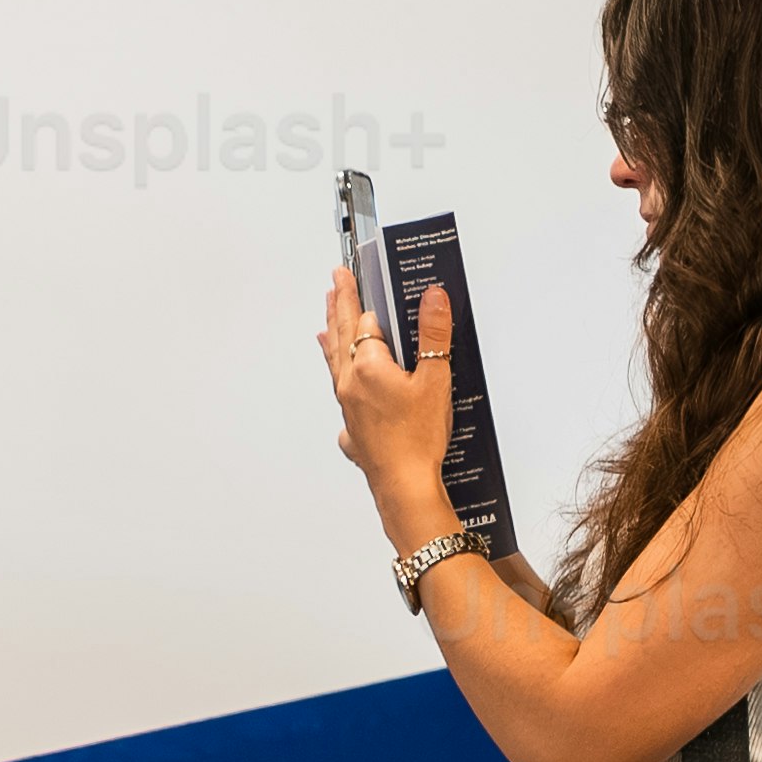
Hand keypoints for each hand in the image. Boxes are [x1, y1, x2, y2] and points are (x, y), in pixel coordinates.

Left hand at [316, 267, 464, 517]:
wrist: (404, 487)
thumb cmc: (417, 440)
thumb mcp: (435, 380)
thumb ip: (434, 334)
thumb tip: (432, 297)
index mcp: (367, 367)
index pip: (366, 321)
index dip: (368, 298)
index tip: (357, 274)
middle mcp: (349, 383)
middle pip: (342, 334)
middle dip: (340, 304)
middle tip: (335, 281)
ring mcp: (347, 406)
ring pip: (335, 362)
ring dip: (333, 335)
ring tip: (326, 318)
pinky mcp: (352, 427)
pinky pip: (340, 393)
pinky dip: (337, 377)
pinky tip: (339, 381)